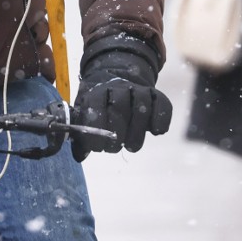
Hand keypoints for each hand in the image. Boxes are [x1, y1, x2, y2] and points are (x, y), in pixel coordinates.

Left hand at [70, 36, 171, 161]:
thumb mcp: (87, 117)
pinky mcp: (156, 95)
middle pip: (120, 104)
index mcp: (98, 91)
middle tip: (114, 149)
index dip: (96, 127)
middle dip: (117, 131)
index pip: (95, 103)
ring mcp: (138, 89)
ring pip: (142, 104)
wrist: (120, 85)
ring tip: (132, 147)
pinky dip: (161, 118)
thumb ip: (82, 136)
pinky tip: (155, 132)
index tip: (97, 148)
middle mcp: (119, 87)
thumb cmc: (101, 108)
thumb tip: (79, 156)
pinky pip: (162, 103)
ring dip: (138, 130)